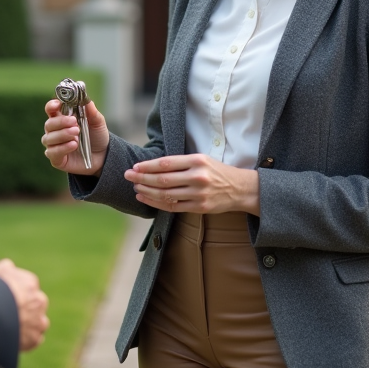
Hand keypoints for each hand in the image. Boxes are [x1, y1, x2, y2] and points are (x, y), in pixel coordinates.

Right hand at [0, 259, 48, 351]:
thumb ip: (6, 268)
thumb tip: (9, 267)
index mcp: (31, 283)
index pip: (27, 287)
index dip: (17, 293)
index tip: (8, 298)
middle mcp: (39, 300)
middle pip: (35, 304)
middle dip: (26, 308)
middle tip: (10, 313)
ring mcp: (38, 320)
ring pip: (39, 322)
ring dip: (30, 324)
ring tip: (15, 328)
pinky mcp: (35, 338)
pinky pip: (35, 339)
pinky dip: (27, 339)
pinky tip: (16, 338)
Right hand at [42, 98, 109, 175]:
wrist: (103, 156)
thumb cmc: (97, 137)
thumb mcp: (98, 123)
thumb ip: (92, 112)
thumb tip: (86, 99)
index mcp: (62, 119)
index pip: (51, 110)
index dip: (51, 106)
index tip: (57, 104)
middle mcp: (55, 131)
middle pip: (48, 124)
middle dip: (60, 122)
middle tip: (74, 122)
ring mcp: (54, 145)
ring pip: (48, 138)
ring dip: (62, 134)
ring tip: (76, 133)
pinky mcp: (56, 159)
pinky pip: (52, 152)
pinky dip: (62, 147)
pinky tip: (74, 144)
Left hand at [125, 154, 259, 215]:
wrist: (240, 189)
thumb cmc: (217, 172)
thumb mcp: (202, 160)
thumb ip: (181, 162)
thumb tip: (153, 165)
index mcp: (197, 161)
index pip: (167, 163)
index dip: (148, 165)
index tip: (135, 166)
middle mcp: (198, 177)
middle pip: (163, 179)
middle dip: (142, 178)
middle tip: (128, 176)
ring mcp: (198, 194)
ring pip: (166, 194)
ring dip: (147, 191)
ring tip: (136, 187)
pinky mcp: (199, 207)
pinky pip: (173, 206)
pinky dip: (156, 203)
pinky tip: (146, 198)